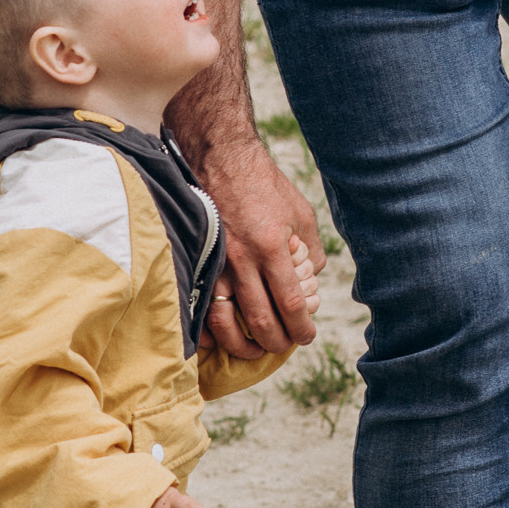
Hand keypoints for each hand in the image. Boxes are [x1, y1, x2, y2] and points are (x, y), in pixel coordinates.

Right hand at [200, 138, 324, 356]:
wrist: (220, 156)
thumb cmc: (264, 183)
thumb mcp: (300, 212)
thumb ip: (310, 251)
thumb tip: (312, 281)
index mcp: (271, 246)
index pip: (290, 302)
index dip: (301, 327)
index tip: (307, 336)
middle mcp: (241, 259)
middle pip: (259, 319)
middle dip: (275, 342)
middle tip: (284, 346)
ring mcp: (214, 261)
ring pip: (225, 319)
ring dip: (241, 344)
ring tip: (253, 351)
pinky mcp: (196, 259)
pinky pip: (199, 305)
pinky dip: (209, 329)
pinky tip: (220, 338)